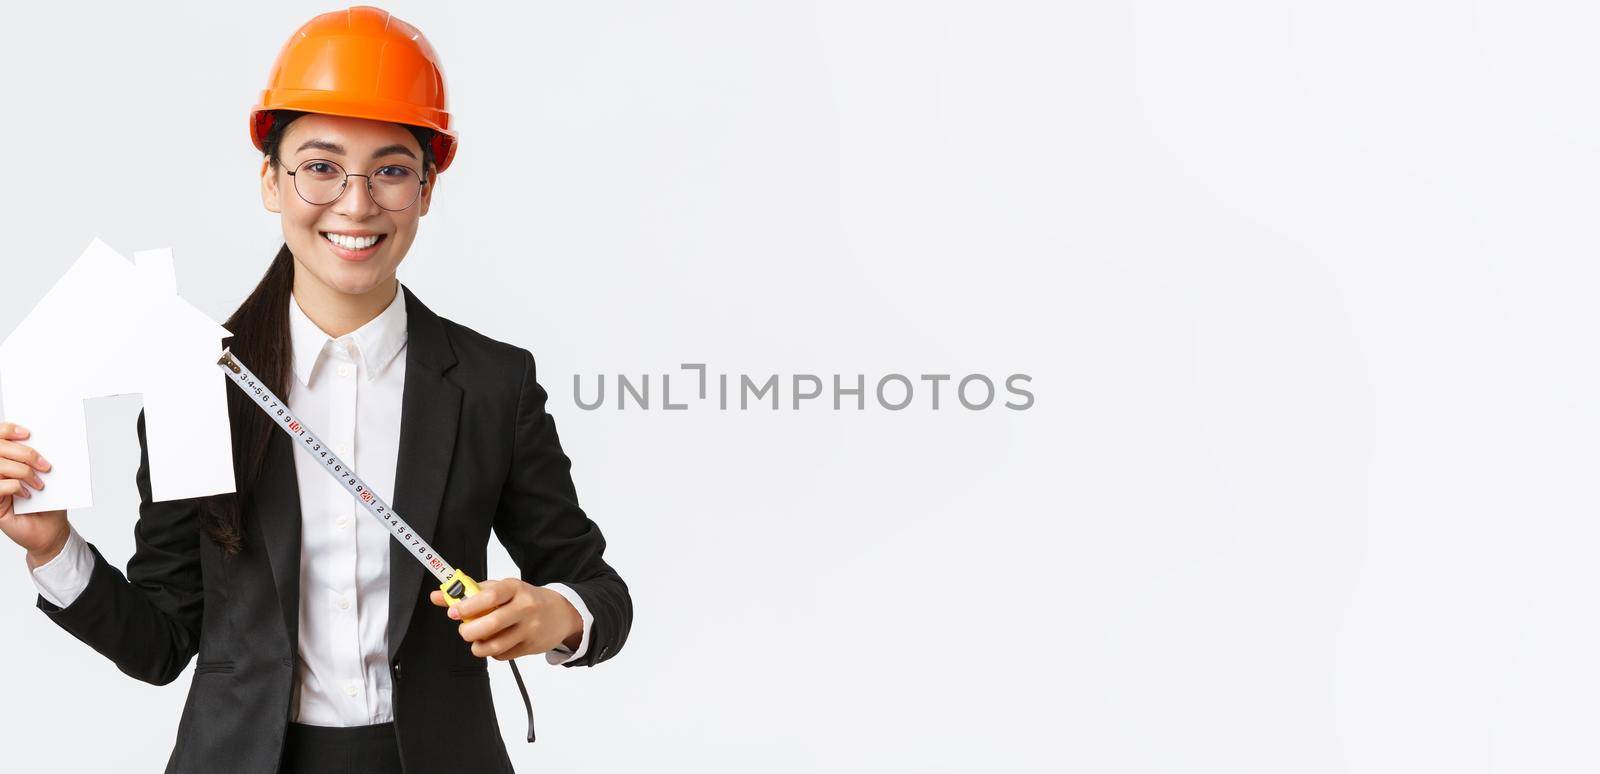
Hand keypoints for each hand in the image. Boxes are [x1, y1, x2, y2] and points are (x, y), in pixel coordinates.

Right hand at [0, 422, 68, 568]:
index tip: (28, 433)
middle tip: (46, 465)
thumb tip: (50, 437)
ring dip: (23, 471)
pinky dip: (16, 486)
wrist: (51, 530)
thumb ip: (42, 458)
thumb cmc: (49, 502)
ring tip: (40, 484)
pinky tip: (28, 495)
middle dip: (24, 453)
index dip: (7, 429)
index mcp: (6, 459)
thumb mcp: (49, 476)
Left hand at [429, 578, 582, 659]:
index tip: (454, 612)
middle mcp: (525, 607)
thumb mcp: (501, 590)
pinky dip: (493, 652)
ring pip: (495, 646)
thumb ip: (469, 592)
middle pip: (491, 624)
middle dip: (469, 631)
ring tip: (476, 641)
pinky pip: (503, 655)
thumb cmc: (524, 599)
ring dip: (478, 647)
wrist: (560, 612)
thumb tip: (437, 596)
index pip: (489, 596)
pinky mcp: (531, 647)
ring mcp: (530, 629)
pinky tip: (496, 643)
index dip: (467, 606)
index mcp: (515, 588)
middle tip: (464, 630)